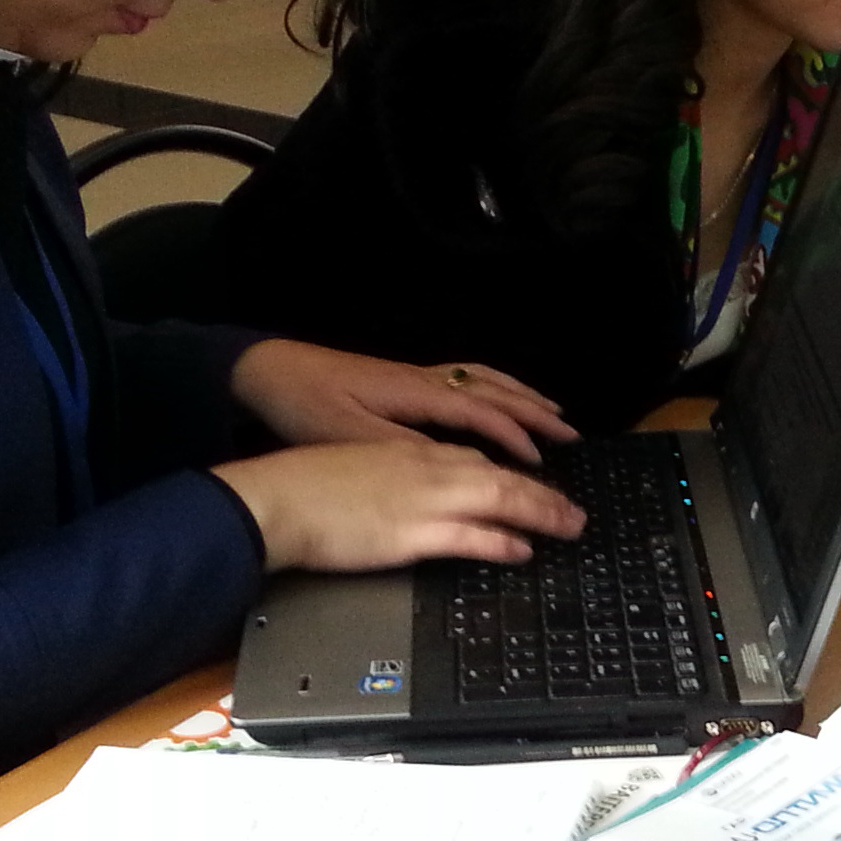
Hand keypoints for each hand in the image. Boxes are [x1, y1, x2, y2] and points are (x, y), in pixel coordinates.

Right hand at [211, 441, 584, 574]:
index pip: (473, 461)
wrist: (274, 498)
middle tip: (573, 511)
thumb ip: (392, 481)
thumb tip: (406, 499)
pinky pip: (470, 535)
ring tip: (569, 526)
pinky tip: (522, 550)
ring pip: (499, 498)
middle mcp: (424, 469)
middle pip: (500, 476)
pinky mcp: (411, 532)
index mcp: (409, 453)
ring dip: (541, 512)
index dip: (509, 476)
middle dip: (543, 494)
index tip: (531, 487)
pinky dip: (501, 542)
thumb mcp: (357, 469)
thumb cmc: (303, 488)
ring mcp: (422, 499)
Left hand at [229, 339, 576, 463]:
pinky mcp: (405, 378)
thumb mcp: (350, 437)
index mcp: (418, 395)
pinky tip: (498, 398)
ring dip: (522, 396)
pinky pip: (469, 378)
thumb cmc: (306, 408)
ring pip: (485, 380)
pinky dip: (496, 387)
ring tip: (553, 412)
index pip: (483, 415)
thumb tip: (455, 468)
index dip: (516, 438)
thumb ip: (404, 451)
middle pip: (494, 392)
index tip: (543, 464)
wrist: (268, 373)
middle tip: (571, 435)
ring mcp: (417, 376)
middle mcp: (426, 379)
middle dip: (535, 414)